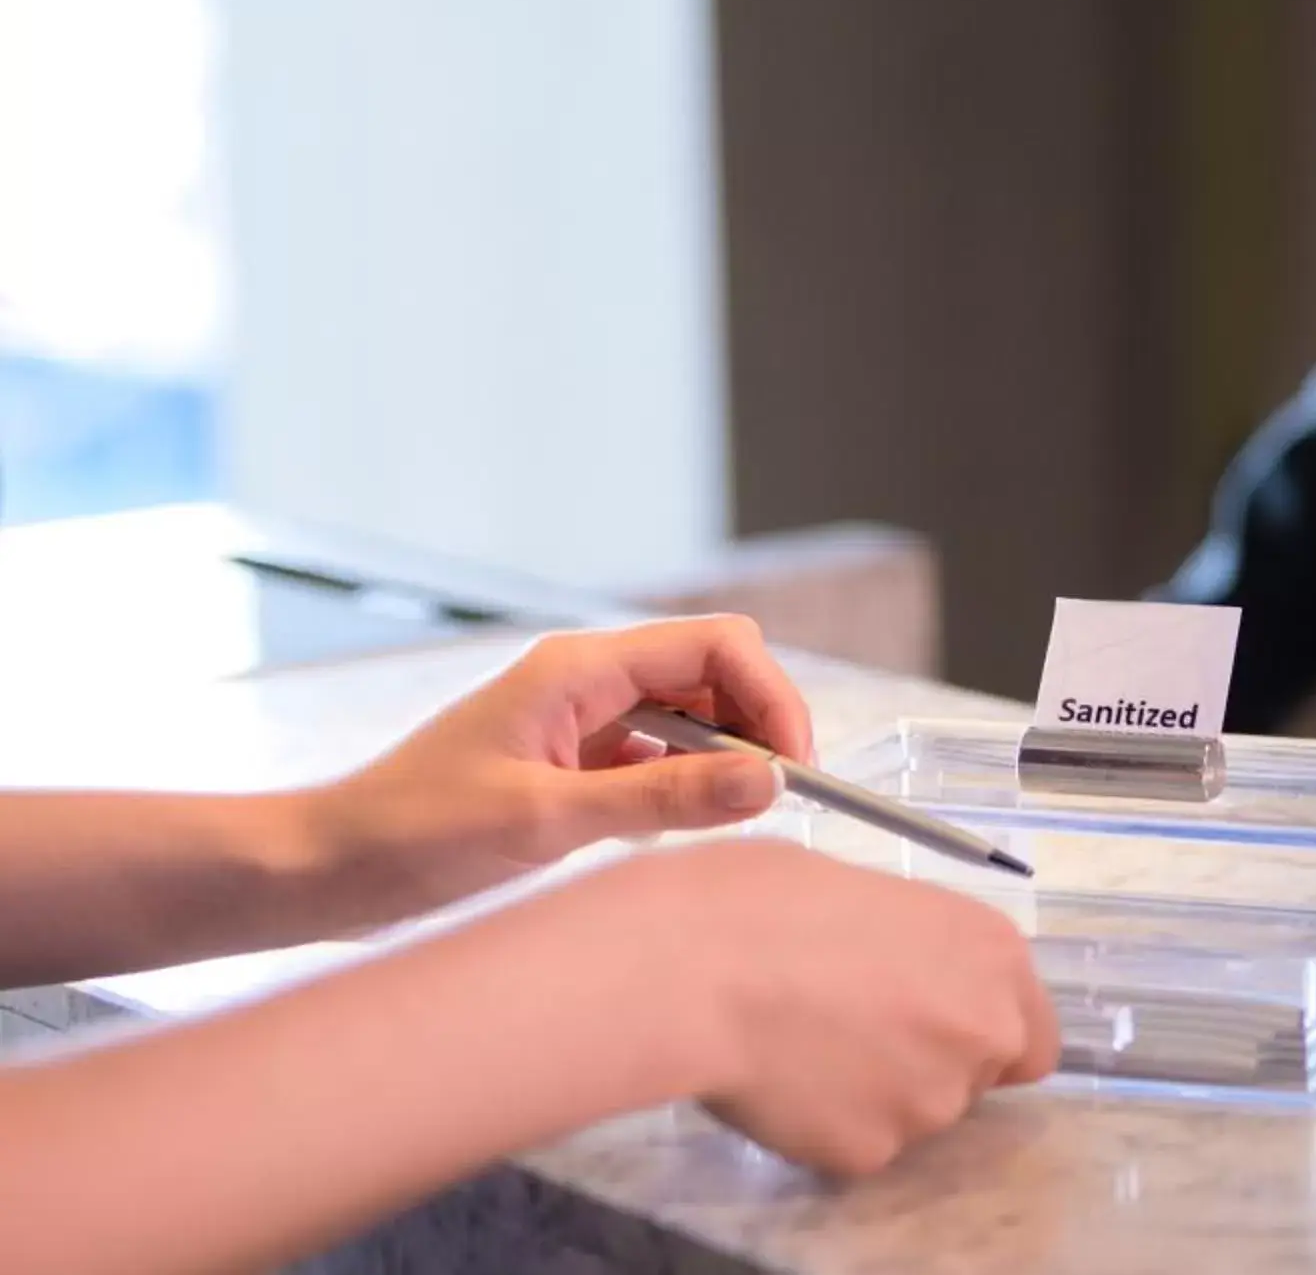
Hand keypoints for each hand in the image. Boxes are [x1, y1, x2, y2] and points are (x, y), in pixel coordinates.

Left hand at [309, 616, 815, 927]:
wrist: (324, 868)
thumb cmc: (411, 836)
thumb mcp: (545, 823)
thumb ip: (662, 801)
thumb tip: (766, 782)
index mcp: (579, 669)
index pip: (719, 647)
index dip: (771, 699)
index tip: (792, 771)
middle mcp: (585, 681)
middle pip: (713, 674)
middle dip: (756, 728)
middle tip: (770, 800)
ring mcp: (577, 722)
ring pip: (689, 719)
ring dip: (720, 762)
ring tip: (718, 822)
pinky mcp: (567, 764)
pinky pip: (655, 760)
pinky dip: (681, 789)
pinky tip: (667, 833)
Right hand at [563, 838, 1059, 1175]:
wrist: (697, 965)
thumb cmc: (766, 900)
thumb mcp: (873, 894)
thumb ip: (918, 949)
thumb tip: (900, 971)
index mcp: (993, 952)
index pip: (1034, 1037)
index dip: (988, 1038)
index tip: (940, 1030)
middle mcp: (983, 1029)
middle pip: (979, 1078)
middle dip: (930, 1064)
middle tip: (856, 1035)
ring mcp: (932, 1100)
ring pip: (916, 1114)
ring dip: (875, 1093)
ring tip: (803, 1046)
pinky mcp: (872, 1151)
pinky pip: (856, 1145)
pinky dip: (826, 1124)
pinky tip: (781, 1080)